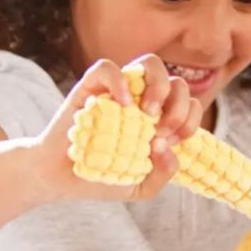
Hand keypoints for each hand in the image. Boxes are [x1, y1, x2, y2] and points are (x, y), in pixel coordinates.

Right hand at [32, 53, 202, 202]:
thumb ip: (163, 174)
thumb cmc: (102, 179)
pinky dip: (119, 80)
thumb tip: (168, 148)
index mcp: (159, 120)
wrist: (60, 180)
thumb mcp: (141, 187)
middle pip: (177, 82)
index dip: (189, 120)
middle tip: (161, 131)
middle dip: (179, 106)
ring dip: (159, 86)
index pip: (190, 104)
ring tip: (149, 113)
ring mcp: (118, 91)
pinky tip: (122, 104)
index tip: (172, 141)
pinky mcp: (90, 87)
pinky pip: (108, 67)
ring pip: (150, 63)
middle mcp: (143, 101)